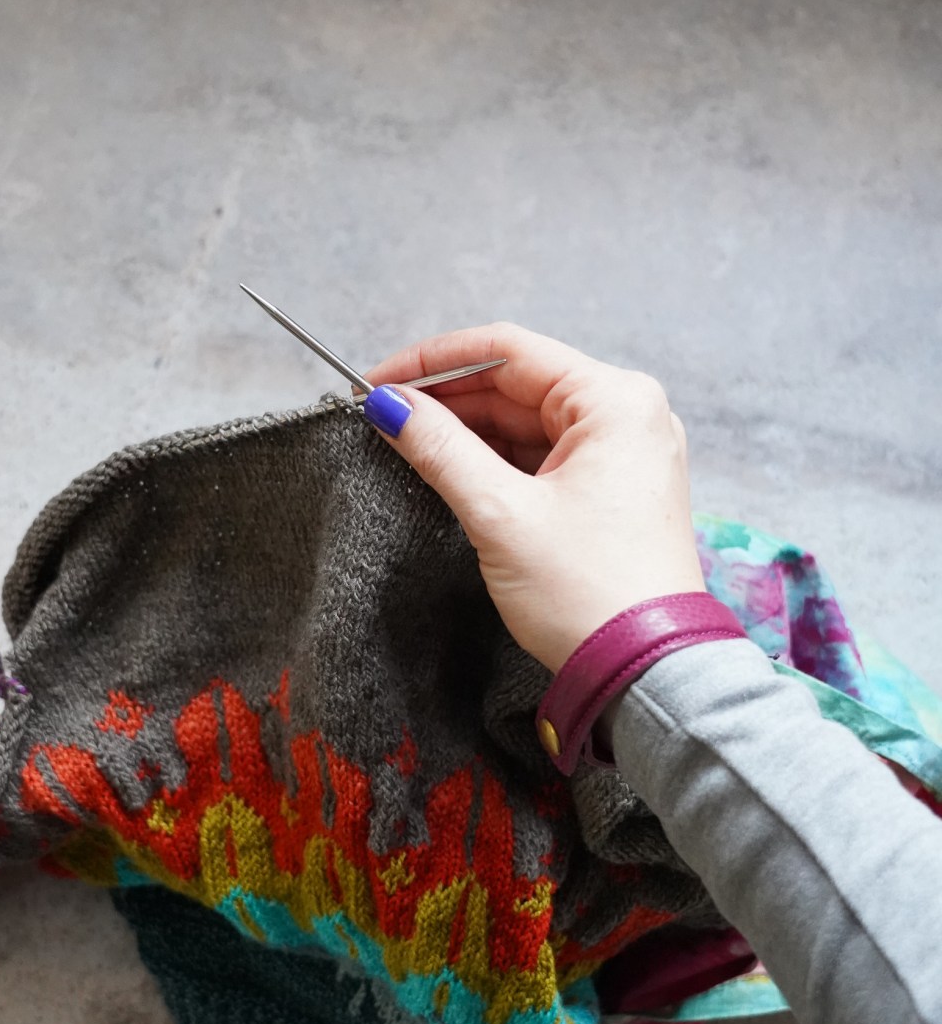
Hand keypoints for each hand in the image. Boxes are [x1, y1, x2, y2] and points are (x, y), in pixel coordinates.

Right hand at [363, 323, 704, 673]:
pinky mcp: (615, 490)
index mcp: (616, 401)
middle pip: (518, 384)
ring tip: (407, 443)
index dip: (433, 360)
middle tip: (383, 416)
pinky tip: (451, 469)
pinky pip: (545, 456)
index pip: (509, 350)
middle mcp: (629, 415)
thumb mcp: (500, 514)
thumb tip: (389, 406)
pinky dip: (498, 460)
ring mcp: (625, 454)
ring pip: (529, 421)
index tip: (379, 381)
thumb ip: (440, 448)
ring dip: (469, 431)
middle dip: (448, 399)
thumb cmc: (588, 595)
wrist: (644, 673)